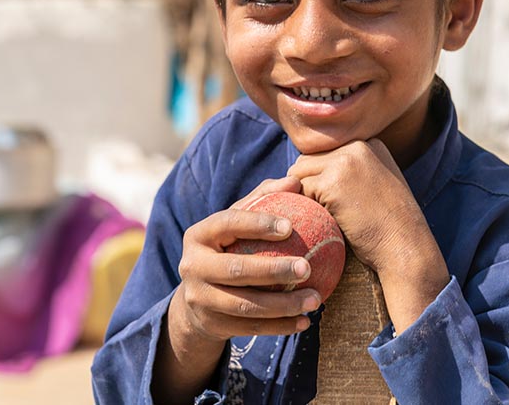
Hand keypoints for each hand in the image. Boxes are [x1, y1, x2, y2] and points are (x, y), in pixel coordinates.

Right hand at [170, 176, 324, 344]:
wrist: (197, 299)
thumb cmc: (228, 248)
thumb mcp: (237, 223)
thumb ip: (263, 199)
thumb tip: (295, 181)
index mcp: (198, 234)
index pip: (228, 223)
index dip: (258, 224)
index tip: (291, 226)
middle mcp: (192, 266)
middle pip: (236, 270)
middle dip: (274, 270)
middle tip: (307, 268)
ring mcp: (200, 299)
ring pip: (246, 305)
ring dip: (284, 305)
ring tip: (316, 299)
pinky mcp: (212, 324)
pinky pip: (251, 328)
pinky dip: (281, 326)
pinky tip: (306, 321)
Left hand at [287, 140, 449, 332]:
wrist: (406, 248)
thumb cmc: (390, 227)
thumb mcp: (377, 185)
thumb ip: (352, 172)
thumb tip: (306, 173)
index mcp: (369, 144)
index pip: (325, 153)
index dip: (322, 178)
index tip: (338, 202)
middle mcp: (357, 146)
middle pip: (308, 159)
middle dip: (309, 185)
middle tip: (325, 211)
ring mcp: (345, 162)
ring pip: (298, 172)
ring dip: (304, 195)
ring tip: (327, 216)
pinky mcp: (333, 183)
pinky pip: (299, 191)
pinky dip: (305, 208)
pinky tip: (327, 222)